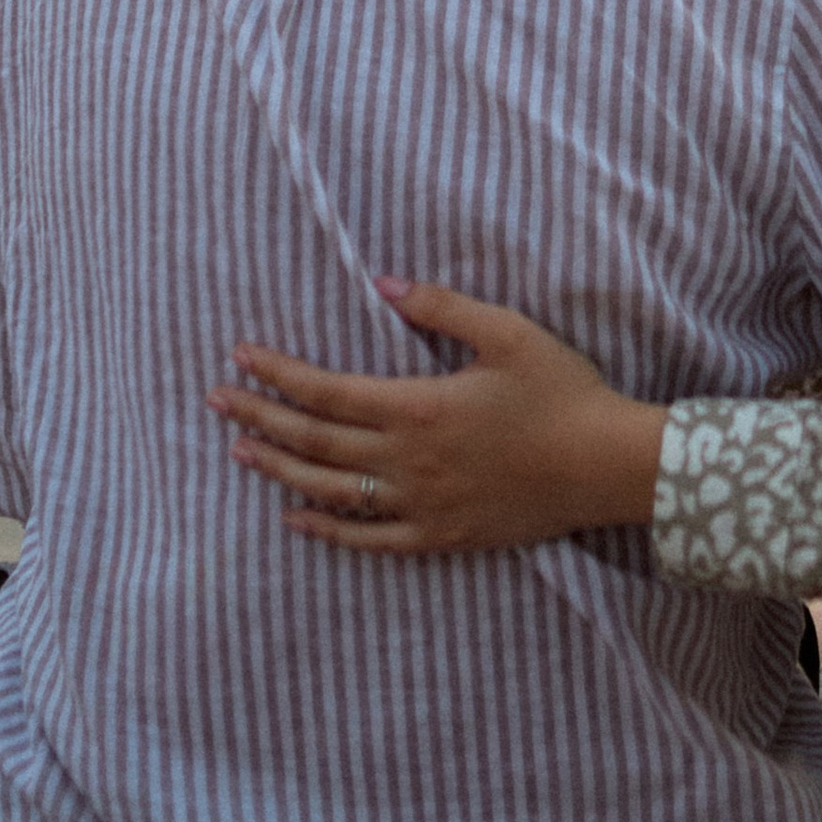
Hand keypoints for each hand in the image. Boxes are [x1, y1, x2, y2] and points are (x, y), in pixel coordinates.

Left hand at [205, 279, 667, 554]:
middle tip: (216, 402)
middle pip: (315, 441)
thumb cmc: (561, 391)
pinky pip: (369, 539)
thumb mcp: (506, 332)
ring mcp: (421, 505)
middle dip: (259, 419)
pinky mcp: (440, 536)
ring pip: (331, 491)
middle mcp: (408, 462)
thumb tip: (382, 281)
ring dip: (280, 470)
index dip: (277, 375)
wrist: (606, 466)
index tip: (240, 357)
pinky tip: (295, 517)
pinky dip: (326, 530)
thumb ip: (440, 306)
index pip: (326, 392)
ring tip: (240, 453)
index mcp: (418, 407)